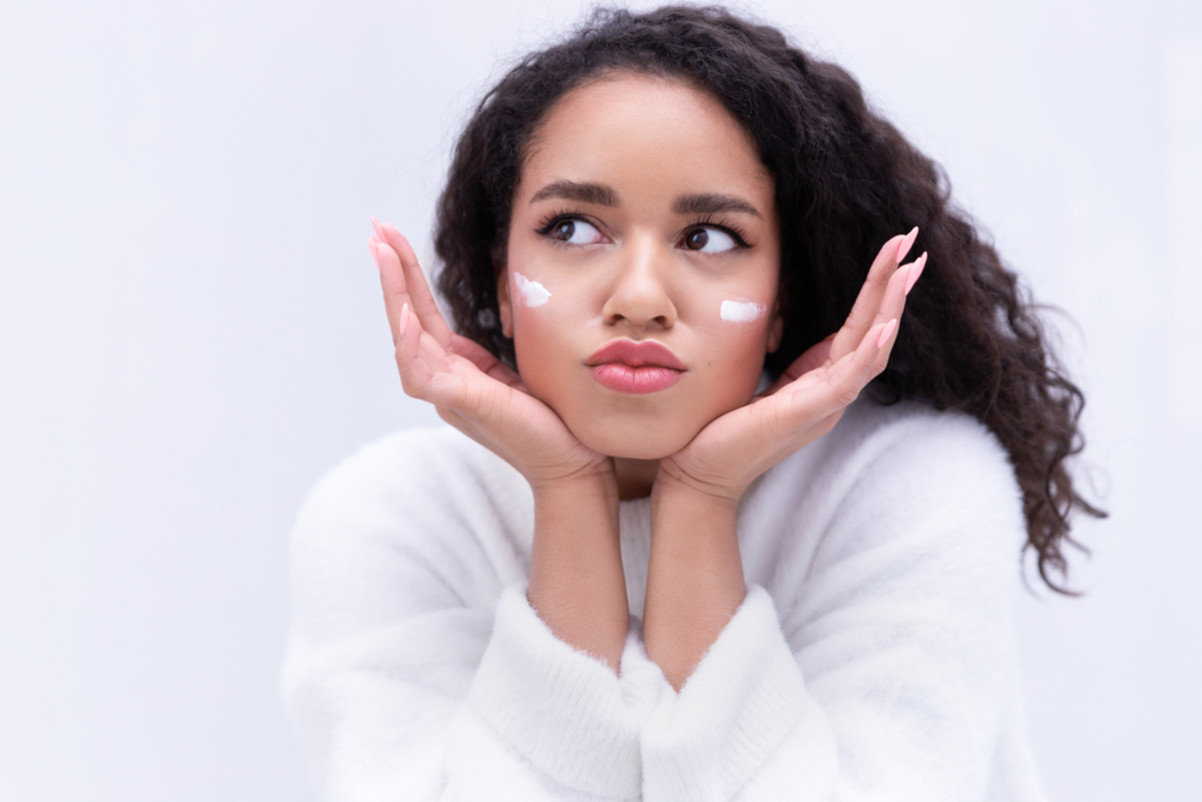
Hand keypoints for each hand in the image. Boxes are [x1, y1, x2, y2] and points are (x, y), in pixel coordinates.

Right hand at [369, 219, 611, 488]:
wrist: (576, 467)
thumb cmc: (554, 422)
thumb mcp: (519, 372)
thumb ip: (492, 355)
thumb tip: (482, 325)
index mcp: (456, 370)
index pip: (423, 314)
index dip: (407, 276)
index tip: (392, 236)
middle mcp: (445, 381)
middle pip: (406, 319)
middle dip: (391, 272)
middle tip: (375, 228)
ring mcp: (452, 394)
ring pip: (406, 341)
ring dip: (394, 295)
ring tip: (384, 252)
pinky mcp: (467, 405)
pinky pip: (424, 373)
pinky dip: (410, 343)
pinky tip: (406, 312)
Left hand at [656, 230, 926, 504]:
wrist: (697, 473)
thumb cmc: (723, 427)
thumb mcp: (762, 380)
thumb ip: (786, 359)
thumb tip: (785, 320)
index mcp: (822, 379)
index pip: (861, 325)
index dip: (879, 286)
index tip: (896, 248)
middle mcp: (832, 392)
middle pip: (876, 330)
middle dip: (896, 284)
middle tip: (913, 239)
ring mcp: (823, 406)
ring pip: (871, 350)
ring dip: (891, 307)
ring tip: (909, 269)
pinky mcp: (805, 416)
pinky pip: (846, 382)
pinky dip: (869, 353)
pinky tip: (884, 326)